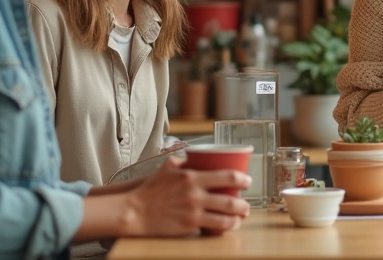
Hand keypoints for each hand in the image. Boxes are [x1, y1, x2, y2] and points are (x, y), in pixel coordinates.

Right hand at [124, 157, 251, 236]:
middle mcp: (196, 194)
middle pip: (230, 199)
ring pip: (226, 216)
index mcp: (192, 176)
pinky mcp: (190, 225)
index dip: (242, 179)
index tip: (247, 181)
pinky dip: (226, 226)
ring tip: (242, 215)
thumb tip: (192, 156)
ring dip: (239, 217)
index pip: (227, 175)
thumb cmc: (150, 190)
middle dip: (244, 203)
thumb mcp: (166, 168)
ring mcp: (194, 211)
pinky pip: (214, 227)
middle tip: (247, 203)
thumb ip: (182, 161)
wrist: (135, 211)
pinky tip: (230, 225)